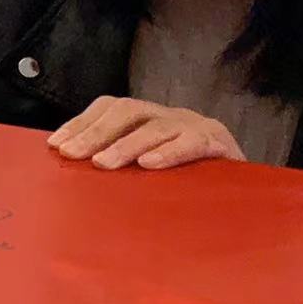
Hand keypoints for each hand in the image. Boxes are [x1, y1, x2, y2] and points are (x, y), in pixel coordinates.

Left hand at [47, 97, 243, 169]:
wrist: (246, 195)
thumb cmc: (188, 185)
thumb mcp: (148, 174)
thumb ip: (119, 168)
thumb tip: (69, 167)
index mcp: (150, 119)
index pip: (110, 108)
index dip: (82, 123)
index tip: (55, 145)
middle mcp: (170, 116)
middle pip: (127, 111)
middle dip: (95, 132)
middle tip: (71, 155)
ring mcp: (195, 126)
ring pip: (156, 126)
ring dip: (125, 145)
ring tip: (102, 164)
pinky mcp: (220, 144)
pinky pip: (193, 144)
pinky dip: (169, 153)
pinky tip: (149, 164)